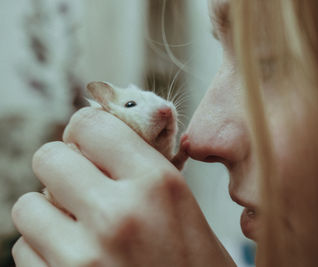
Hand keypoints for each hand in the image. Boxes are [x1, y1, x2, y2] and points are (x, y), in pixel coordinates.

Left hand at [11, 108, 234, 266]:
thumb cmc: (194, 262)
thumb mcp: (183, 204)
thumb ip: (142, 164)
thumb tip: (98, 135)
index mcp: (156, 184)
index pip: (90, 125)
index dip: (85, 130)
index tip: (89, 143)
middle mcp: (117, 215)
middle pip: (48, 157)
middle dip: (63, 166)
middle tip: (82, 182)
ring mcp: (83, 257)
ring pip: (28, 205)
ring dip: (50, 211)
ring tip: (79, 226)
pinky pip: (24, 249)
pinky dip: (44, 249)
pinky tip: (74, 257)